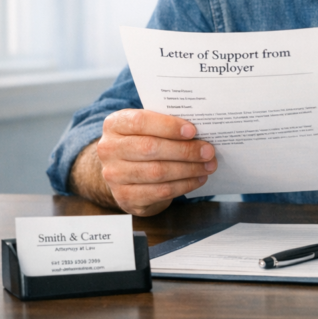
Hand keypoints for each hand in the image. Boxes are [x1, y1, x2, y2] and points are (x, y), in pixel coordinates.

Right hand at [92, 109, 216, 215]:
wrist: (126, 171)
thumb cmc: (145, 140)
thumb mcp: (149, 127)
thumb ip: (167, 124)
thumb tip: (202, 128)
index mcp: (114, 124)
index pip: (140, 122)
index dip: (168, 126)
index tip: (192, 131)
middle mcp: (108, 149)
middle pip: (150, 148)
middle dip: (185, 150)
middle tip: (209, 151)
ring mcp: (114, 175)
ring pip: (157, 172)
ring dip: (189, 169)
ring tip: (208, 166)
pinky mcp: (125, 197)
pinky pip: (160, 191)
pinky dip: (184, 185)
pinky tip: (198, 179)